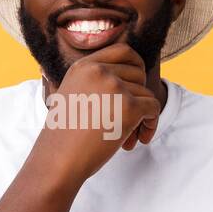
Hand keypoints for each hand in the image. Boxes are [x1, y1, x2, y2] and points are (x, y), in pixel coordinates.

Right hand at [31, 42, 161, 188]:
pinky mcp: (128, 106)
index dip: (137, 66)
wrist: (58, 160)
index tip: (138, 84)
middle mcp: (99, 71)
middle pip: (138, 75)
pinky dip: (151, 124)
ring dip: (144, 115)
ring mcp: (114, 87)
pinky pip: (154, 107)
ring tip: (130, 137)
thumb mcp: (72, 96)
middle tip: (130, 120)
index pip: (123, 51)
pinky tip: (140, 139)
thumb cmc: (64, 136)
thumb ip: (94, 82)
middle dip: (138, 97)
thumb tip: (129, 77)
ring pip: (146, 93)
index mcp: (83, 66)